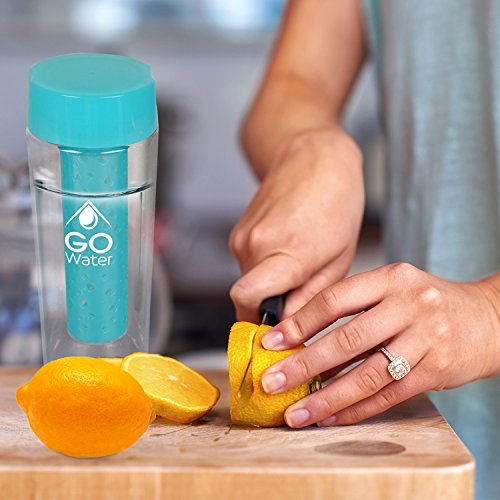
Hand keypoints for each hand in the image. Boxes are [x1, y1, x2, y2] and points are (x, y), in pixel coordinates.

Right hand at [229, 126, 363, 322]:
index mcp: (287, 251)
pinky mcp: (237, 232)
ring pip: (248, 283)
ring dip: (270, 288)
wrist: (311, 155)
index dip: (257, 328)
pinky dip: (265, 270)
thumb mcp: (339, 257)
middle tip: (300, 303)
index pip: (247, 302)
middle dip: (271, 310)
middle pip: (248, 300)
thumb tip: (291, 329)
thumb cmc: (335, 199)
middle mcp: (254, 245)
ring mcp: (241, 237)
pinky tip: (287, 251)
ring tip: (299, 267)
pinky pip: (248, 266)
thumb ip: (311, 298)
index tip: (273, 342)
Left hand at [259, 263, 499, 427]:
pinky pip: (389, 395)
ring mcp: (426, 339)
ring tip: (298, 413)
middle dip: (303, 364)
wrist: (489, 318)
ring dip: (327, 398)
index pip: (334, 299)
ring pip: (367, 375)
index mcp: (391, 278)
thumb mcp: (394, 288)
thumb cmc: (428, 302)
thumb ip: (354, 305)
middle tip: (272, 382)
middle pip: (346, 339)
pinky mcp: (437, 371)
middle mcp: (409, 306)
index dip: (299, 323)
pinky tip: (332, 417)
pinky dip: (357, 410)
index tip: (271, 342)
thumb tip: (301, 336)